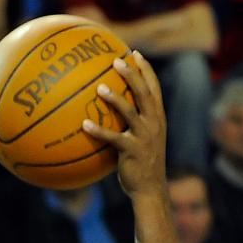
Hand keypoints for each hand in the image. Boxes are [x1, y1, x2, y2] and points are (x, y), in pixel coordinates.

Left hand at [82, 51, 165, 198]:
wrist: (150, 188)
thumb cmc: (141, 165)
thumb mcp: (142, 141)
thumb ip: (131, 126)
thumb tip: (110, 116)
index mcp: (157, 118)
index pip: (154, 88)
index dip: (146, 70)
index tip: (135, 54)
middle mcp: (154, 123)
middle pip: (144, 92)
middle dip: (132, 74)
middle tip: (117, 60)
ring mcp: (144, 136)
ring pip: (130, 111)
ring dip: (115, 98)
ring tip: (99, 87)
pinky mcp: (132, 150)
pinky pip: (113, 138)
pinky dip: (99, 131)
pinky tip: (84, 125)